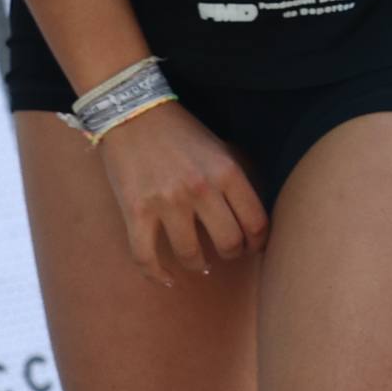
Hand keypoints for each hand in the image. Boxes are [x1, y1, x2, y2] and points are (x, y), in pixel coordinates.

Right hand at [96, 101, 268, 285]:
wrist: (132, 112)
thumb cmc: (180, 130)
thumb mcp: (220, 148)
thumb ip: (235, 180)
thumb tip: (251, 217)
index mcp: (227, 171)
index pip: (255, 222)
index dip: (258, 242)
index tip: (255, 246)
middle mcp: (201, 189)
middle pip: (229, 243)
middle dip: (231, 253)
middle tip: (227, 253)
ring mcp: (167, 203)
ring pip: (191, 255)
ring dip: (198, 264)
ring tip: (200, 263)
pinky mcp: (136, 212)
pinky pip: (147, 257)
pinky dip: (157, 274)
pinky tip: (167, 278)